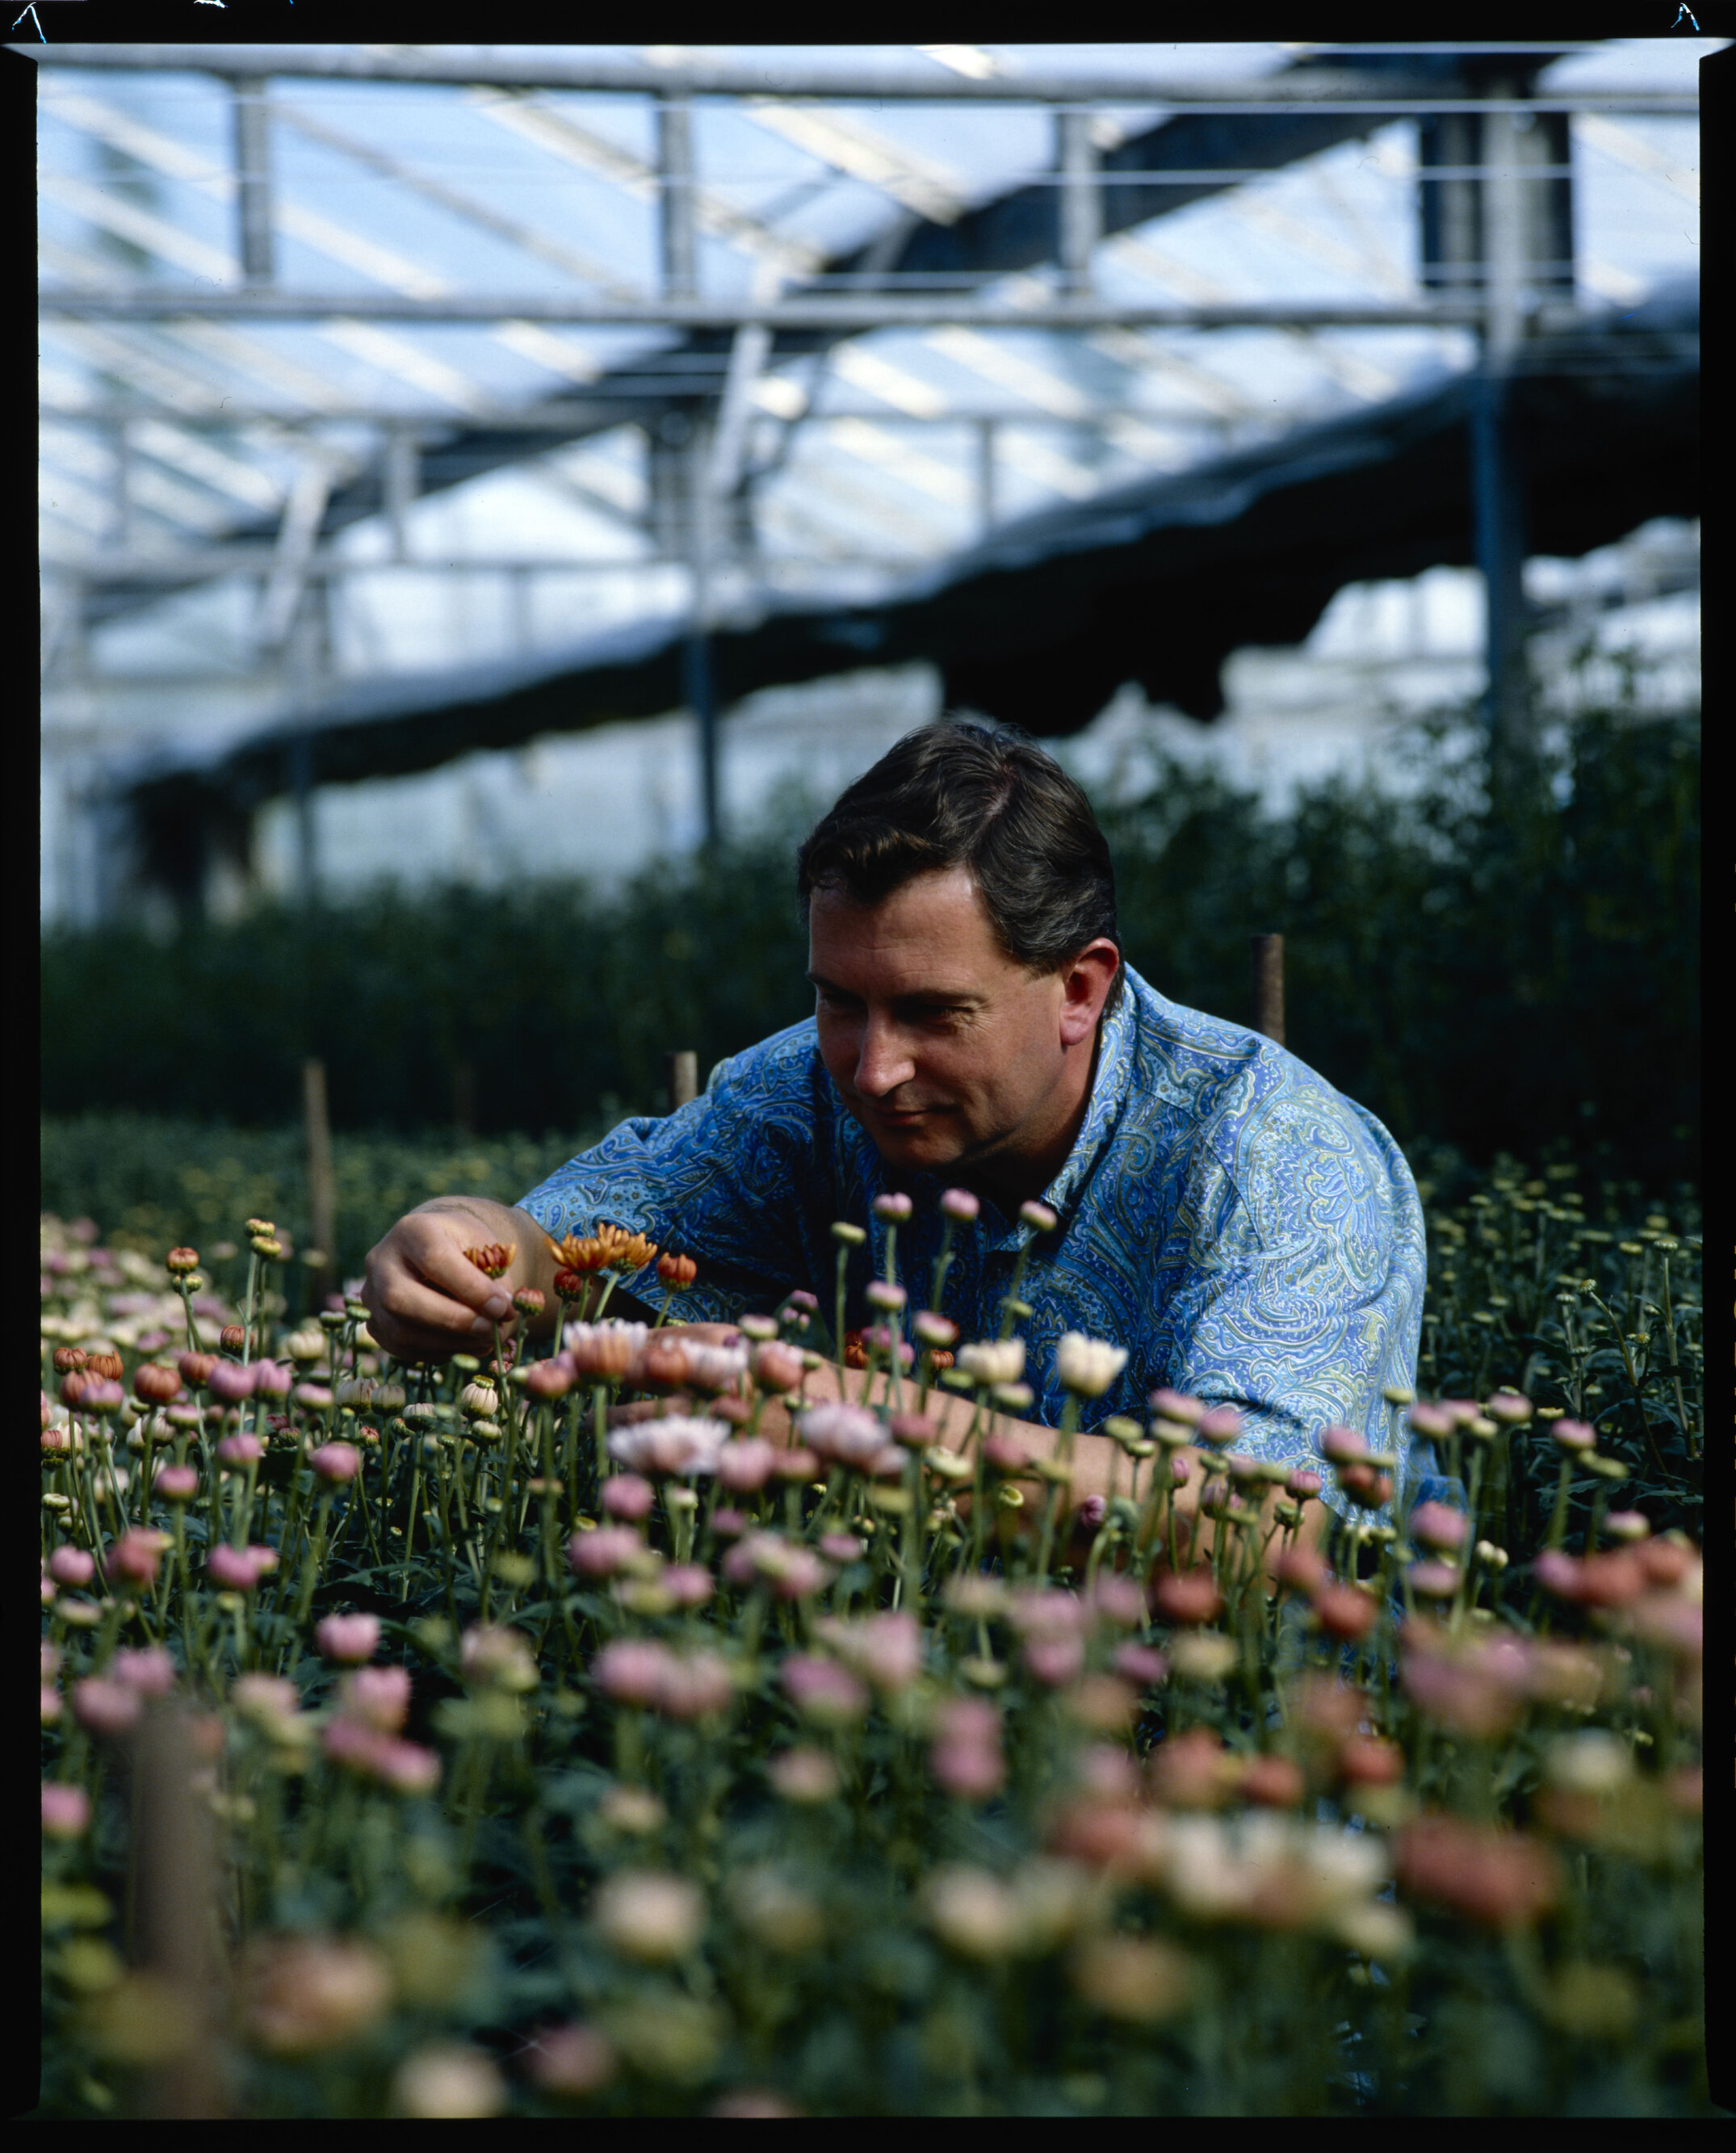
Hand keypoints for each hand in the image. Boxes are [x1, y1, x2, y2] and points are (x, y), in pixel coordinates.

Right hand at [361, 1203, 527, 1362]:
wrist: (435, 1248)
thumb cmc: (464, 1247)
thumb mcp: (485, 1248)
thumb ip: (495, 1279)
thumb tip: (502, 1317)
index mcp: (412, 1231)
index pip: (434, 1259)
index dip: (469, 1288)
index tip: (501, 1307)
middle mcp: (381, 1261)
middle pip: (400, 1298)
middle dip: (451, 1320)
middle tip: (489, 1330)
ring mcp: (371, 1294)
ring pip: (399, 1330)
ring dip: (447, 1343)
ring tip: (484, 1341)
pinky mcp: (374, 1322)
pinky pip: (400, 1347)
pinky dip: (437, 1352)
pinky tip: (465, 1346)